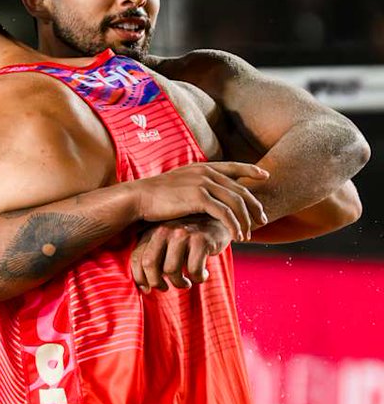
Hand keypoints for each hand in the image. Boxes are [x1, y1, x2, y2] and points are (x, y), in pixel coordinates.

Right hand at [131, 162, 268, 241]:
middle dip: (254, 206)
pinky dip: (234, 226)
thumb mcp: (178, 184)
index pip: (233, 166)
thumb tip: (204, 195)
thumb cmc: (155, 197)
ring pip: (236, 203)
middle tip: (262, 221)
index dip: (251, 170)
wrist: (138, 198)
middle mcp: (206, 173)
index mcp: (202, 167)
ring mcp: (203, 184)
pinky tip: (237, 237)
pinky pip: (225, 213)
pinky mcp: (199, 198)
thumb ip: (195, 186)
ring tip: (248, 235)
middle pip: (240, 189)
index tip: (265, 176)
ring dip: (245, 221)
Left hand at [131, 216, 230, 291]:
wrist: (218, 220)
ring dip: (179, 283)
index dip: (140, 278)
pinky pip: (194, 269)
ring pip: (171, 270)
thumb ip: (155, 257)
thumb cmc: (189, 238)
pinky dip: (198, 278)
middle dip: (157, 283)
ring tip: (186, 283)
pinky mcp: (201, 240)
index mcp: (152, 232)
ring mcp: (182, 234)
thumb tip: (145, 288)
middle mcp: (164, 230)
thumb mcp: (168, 242)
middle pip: (150, 264)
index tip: (148, 289)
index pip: (137, 258)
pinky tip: (203, 275)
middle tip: (166, 288)